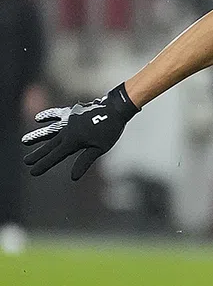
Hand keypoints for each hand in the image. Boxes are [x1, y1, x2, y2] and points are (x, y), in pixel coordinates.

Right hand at [22, 84, 138, 180]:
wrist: (115, 109)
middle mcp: (67, 131)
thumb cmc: (109, 131)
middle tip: (26, 161)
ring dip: (37, 136)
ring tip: (24, 141)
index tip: (33, 171)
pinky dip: (47, 116)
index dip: (44, 164)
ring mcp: (67, 120)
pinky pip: (56, 114)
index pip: (55, 156)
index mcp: (73, 142)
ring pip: (49, 130)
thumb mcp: (99, 148)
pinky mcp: (71, 111)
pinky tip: (38, 119)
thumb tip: (73, 177)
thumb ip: (84, 161)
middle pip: (50, 145)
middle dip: (38, 154)